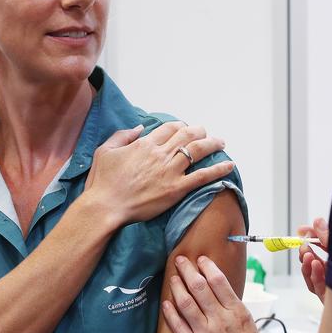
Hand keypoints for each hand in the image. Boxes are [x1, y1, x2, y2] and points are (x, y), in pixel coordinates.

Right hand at [84, 121, 232, 225]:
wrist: (106, 206)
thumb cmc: (103, 181)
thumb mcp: (105, 151)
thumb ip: (122, 136)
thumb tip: (138, 128)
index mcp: (145, 144)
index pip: (170, 128)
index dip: (180, 126)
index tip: (184, 129)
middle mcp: (160, 154)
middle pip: (187, 135)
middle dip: (199, 131)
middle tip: (205, 133)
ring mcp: (170, 172)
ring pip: (197, 151)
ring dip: (212, 144)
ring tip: (221, 142)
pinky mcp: (176, 189)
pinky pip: (202, 176)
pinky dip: (218, 169)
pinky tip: (229, 165)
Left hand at [162, 256, 273, 332]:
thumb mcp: (249, 324)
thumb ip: (233, 306)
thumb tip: (221, 288)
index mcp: (236, 312)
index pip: (219, 280)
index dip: (207, 266)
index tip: (201, 259)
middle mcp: (220, 320)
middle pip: (199, 287)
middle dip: (188, 270)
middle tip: (181, 261)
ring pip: (186, 302)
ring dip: (177, 286)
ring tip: (173, 277)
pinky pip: (178, 325)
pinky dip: (170, 312)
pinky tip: (166, 303)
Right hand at [297, 217, 328, 302]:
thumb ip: (330, 236)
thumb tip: (317, 222)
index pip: (321, 246)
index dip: (310, 238)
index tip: (302, 231)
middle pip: (313, 262)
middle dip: (304, 252)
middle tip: (303, 246)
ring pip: (311, 275)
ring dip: (306, 264)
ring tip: (307, 255)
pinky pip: (317, 287)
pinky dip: (313, 275)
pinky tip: (315, 265)